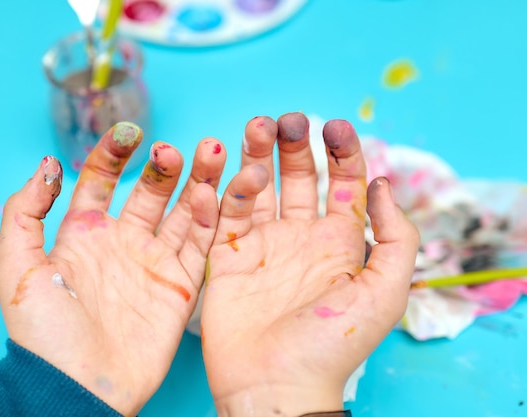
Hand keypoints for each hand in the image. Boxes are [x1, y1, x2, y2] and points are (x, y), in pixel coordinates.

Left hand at [0, 122, 225, 415]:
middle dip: (165, 166)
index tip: (130, 133)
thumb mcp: (18, 269)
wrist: (78, 387)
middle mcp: (122, 242)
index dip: (114, 154)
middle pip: (150, 192)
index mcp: (83, 234)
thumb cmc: (43, 334)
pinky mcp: (178, 285)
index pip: (102, 182)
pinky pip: (198, 245)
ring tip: (211, 154)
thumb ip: (25, 213)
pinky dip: (208, 219)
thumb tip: (48, 164)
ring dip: (197, 183)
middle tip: (176, 148)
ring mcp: (153, 262)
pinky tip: (213, 195)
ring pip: (181, 212)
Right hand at [201, 113, 419, 415]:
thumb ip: (395, 237)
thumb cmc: (333, 344)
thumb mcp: (385, 292)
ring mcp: (263, 245)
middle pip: (298, 177)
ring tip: (254, 127)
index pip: (344, 184)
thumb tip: (382, 185)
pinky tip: (231, 173)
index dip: (342, 152)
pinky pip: (225, 215)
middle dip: (294, 145)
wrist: (276, 384)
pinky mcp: (228, 257)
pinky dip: (225, 192)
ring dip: (256, 156)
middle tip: (286, 120)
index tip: (335, 126)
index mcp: (340, 242)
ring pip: (259, 188)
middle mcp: (301, 237)